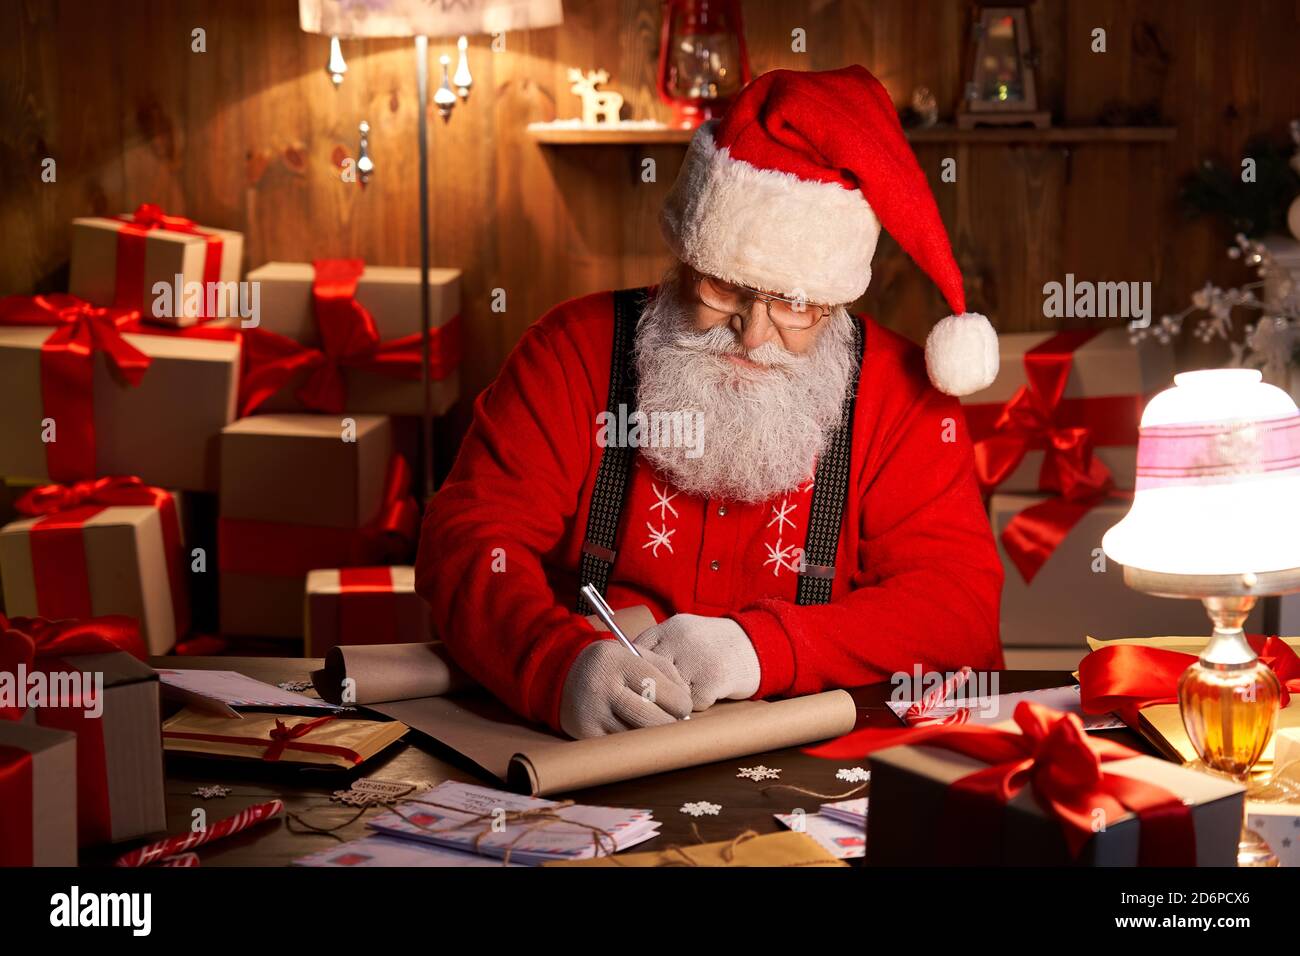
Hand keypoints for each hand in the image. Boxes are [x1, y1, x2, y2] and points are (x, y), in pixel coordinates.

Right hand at [559, 639, 692, 738]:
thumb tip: (687, 700)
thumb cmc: (607, 663)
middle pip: (652, 719)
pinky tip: (635, 731)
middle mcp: (603, 688)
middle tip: (675, 720)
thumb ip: (664, 669)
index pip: (660, 688)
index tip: (684, 706)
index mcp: (618, 662)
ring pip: (639, 736)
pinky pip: (621, 745)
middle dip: (671, 723)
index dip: (680, 702)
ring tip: (655, 724)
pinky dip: (634, 742)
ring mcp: (593, 714)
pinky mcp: (586, 734)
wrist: (558, 672)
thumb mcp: (633, 652)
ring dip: (653, 735)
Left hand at [633, 614, 760, 711]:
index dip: (635, 672)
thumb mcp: (685, 635)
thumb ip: (660, 647)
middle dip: (654, 690)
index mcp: (670, 626)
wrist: (758, 645)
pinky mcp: (712, 678)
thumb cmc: (715, 646)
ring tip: (691, 690)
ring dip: (677, 698)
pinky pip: (690, 703)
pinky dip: (699, 704)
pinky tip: (711, 691)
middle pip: (649, 675)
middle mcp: (680, 638)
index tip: (638, 684)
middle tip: (662, 696)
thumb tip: (626, 670)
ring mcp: (696, 657)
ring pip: (668, 692)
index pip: (635, 652)